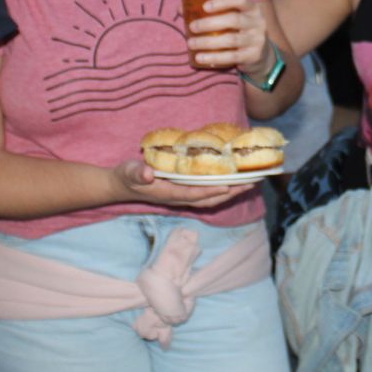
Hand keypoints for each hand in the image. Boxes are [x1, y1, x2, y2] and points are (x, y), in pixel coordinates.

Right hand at [111, 159, 253, 207]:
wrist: (121, 185)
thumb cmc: (126, 177)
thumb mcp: (129, 172)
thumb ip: (138, 173)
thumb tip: (148, 174)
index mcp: (168, 194)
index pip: (194, 194)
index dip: (212, 191)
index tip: (229, 186)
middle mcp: (178, 198)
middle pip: (209, 200)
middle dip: (230, 193)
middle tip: (250, 183)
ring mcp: (181, 196)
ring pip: (210, 198)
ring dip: (229, 192)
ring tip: (248, 183)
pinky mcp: (182, 192)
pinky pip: (206, 193)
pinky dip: (220, 189)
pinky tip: (231, 181)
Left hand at [186, 0, 270, 74]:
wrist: (262, 55)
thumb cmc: (240, 31)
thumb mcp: (233, 18)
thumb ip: (212, 13)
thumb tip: (180, 8)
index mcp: (252, 8)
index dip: (223, 1)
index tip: (205, 6)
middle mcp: (258, 22)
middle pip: (234, 20)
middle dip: (209, 23)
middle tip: (192, 27)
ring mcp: (257, 40)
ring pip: (231, 40)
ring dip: (208, 42)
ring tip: (191, 43)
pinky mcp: (253, 56)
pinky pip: (231, 57)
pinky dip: (214, 57)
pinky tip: (200, 58)